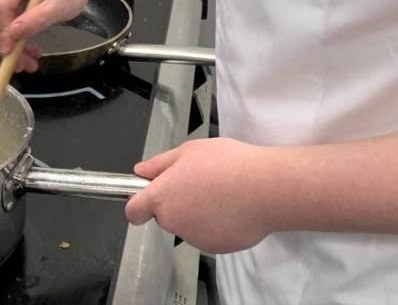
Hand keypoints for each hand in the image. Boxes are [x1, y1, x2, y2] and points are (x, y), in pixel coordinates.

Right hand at [0, 0, 93, 72]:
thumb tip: (13, 34)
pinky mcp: (14, 0)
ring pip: (3, 23)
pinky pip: (11, 22)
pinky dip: (20, 39)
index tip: (11, 53)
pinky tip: (31, 51)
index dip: (4, 31)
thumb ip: (37, 19)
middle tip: (21, 65)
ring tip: (30, 64)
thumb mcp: (60, 5)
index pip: (1, 6)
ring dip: (14, 45)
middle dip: (8, 43)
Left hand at [125, 138, 276, 253]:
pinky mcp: (215, 247)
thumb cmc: (228, 165)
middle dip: (174, 201)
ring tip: (217, 191)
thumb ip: (159, 163)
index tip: (144, 196)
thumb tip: (141, 171)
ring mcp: (195, 238)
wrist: (264, 188)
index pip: (133, 211)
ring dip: (195, 212)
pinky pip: (207, 234)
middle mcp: (174, 222)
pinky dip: (214, 223)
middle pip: (163, 215)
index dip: (137, 202)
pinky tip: (229, 206)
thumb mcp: (187, 150)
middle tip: (195, 181)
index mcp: (162, 197)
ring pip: (186, 224)